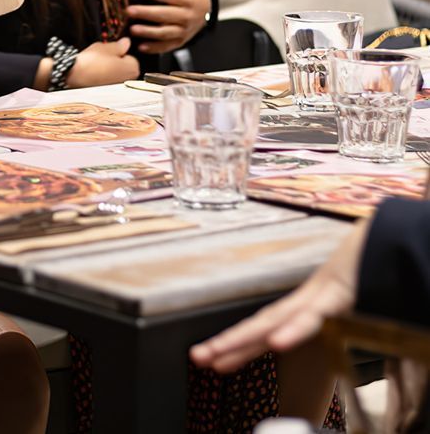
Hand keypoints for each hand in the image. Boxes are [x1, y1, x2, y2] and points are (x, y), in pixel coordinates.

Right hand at [67, 38, 139, 86]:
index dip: (119, 53)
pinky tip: (94, 76)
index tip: (110, 52)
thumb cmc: (91, 62)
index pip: (130, 57)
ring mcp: (119, 90)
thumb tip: (126, 42)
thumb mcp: (105, 47)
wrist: (74, 77)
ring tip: (96, 67)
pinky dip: (104, 81)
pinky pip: (109, 85)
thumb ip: (119, 45)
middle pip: (124, 68)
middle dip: (116, 63)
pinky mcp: (108, 96)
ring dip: (110, 72)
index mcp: (132, 68)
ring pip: (116, 77)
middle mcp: (129, 82)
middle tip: (102, 58)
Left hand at [125, 0, 211, 53]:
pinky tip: (141, 46)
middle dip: (145, 13)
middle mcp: (187, 15)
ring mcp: (185, 30)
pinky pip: (167, 46)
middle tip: (128, 11)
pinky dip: (154, 48)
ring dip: (148, 32)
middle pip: (164, 14)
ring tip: (132, 29)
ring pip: (165, 32)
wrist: (205, 7)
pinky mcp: (181, 41)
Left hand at [190, 220, 366, 372]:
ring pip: (278, 319)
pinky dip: (295, 329)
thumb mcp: (350, 295)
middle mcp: (308, 296)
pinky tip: (276, 343)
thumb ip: (330, 310)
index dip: (238, 341)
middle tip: (197, 357)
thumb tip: (312, 323)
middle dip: (229, 342)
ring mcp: (322, 293)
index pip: (266, 325)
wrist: (390, 231)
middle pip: (263, 323)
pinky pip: (316, 315)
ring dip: (246, 338)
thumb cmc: (372, 262)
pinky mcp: (342, 292)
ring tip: (219, 354)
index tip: (211, 356)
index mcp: (309, 301)